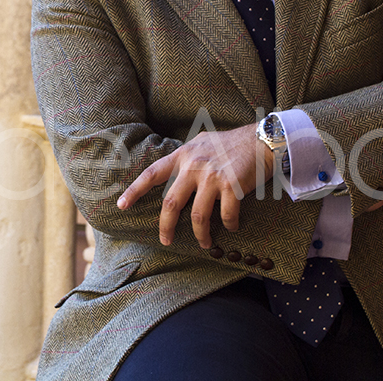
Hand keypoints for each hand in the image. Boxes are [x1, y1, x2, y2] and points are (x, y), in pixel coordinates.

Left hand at [116, 122, 266, 248]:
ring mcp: (212, 176)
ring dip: (201, 235)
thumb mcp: (202, 142)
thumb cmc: (232, 143)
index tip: (121, 205)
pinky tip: (232, 227)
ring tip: (204, 243)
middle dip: (166, 227)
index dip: (135, 190)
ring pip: (198, 216)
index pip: (152, 173)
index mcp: (183, 155)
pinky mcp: (232, 186)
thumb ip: (187, 156)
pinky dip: (228, 225)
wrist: (261, 139)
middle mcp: (194, 166)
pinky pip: (226, 215)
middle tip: (165, 240)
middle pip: (171, 203)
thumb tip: (173, 169)